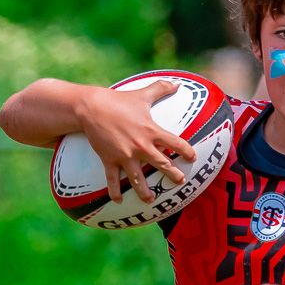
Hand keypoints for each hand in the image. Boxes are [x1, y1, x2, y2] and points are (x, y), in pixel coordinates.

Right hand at [76, 81, 194, 203]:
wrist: (92, 107)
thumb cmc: (119, 100)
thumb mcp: (142, 94)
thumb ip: (161, 88)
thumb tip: (178, 83)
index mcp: (151, 131)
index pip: (175, 143)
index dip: (187, 151)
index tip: (193, 158)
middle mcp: (140, 146)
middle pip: (162, 164)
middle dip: (173, 175)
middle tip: (180, 182)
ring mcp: (124, 155)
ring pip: (138, 179)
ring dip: (145, 192)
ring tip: (150, 200)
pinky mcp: (109, 160)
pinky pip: (113, 180)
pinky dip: (114, 192)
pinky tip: (118, 201)